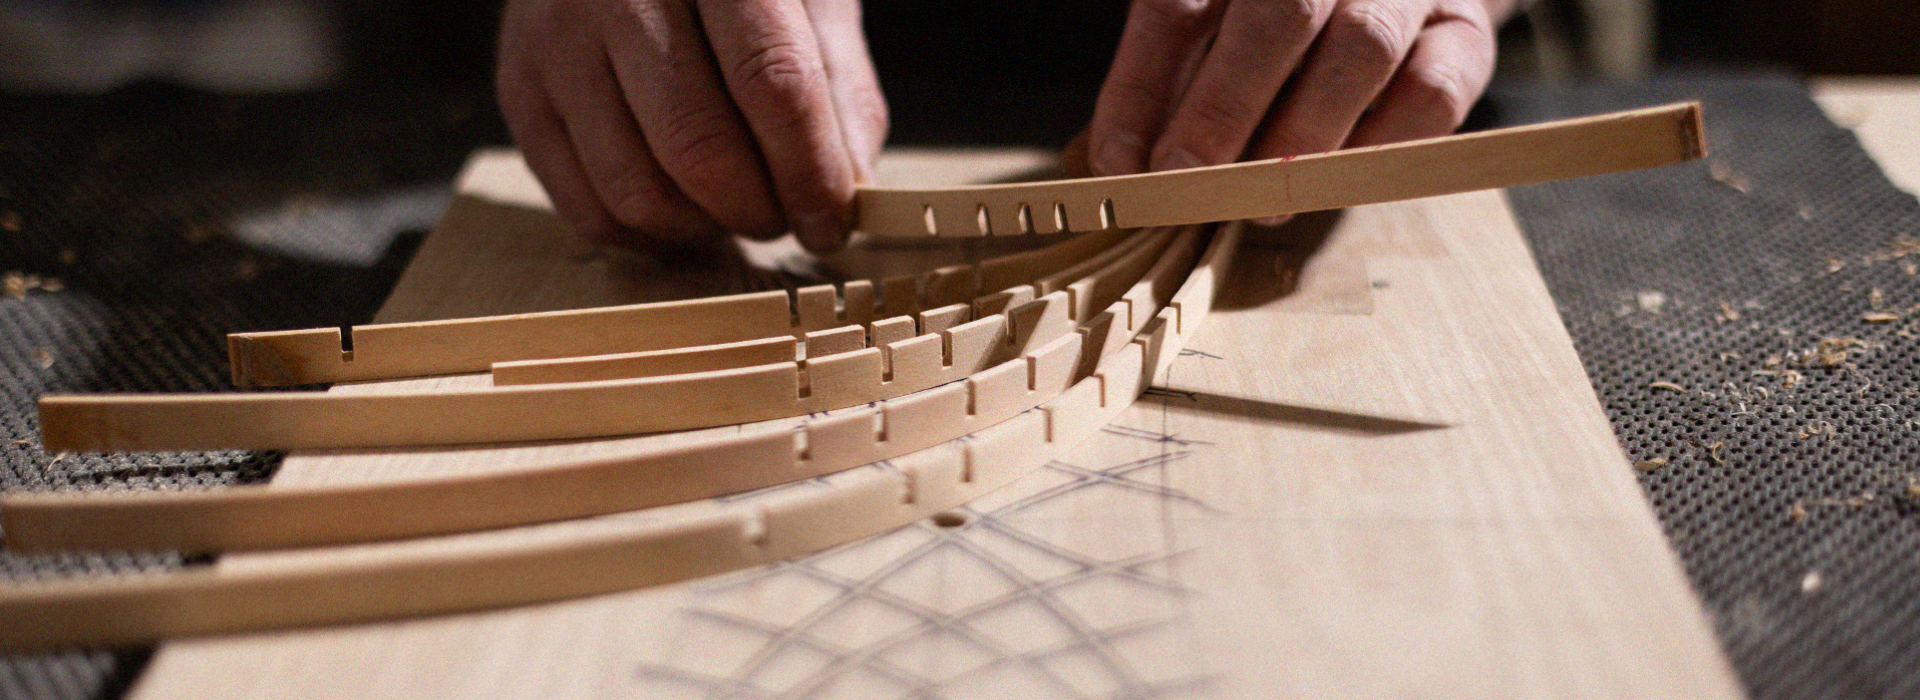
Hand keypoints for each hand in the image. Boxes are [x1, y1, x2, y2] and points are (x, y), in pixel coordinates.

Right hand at [496, 0, 887, 251]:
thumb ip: (838, 86)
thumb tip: (845, 192)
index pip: (771, 84)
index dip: (810, 172)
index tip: (831, 221)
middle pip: (698, 149)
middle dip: (756, 211)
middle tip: (783, 216)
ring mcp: (556, 42)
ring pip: (637, 192)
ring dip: (702, 228)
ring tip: (732, 206)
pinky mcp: (518, 89)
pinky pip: (586, 208)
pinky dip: (647, 233)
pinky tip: (680, 206)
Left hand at [1087, 0, 1513, 176]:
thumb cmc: (1272, 24)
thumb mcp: (1210, 30)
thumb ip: (1165, 78)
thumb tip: (1121, 159)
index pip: (1181, 3)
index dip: (1141, 85)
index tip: (1121, 161)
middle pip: (1281, 10)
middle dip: (1222, 107)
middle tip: (1186, 178)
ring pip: (1360, 49)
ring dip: (1300, 138)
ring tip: (1258, 200)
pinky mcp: (1463, 35)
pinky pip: (1430, 92)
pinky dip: (1376, 148)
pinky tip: (1334, 181)